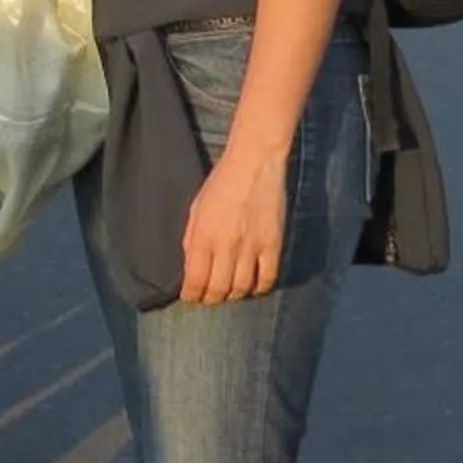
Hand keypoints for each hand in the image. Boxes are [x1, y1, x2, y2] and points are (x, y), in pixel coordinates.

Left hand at [177, 147, 285, 304]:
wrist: (254, 164)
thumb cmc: (221, 184)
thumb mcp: (196, 209)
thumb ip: (192, 239)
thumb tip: (191, 268)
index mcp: (203, 236)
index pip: (195, 280)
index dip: (191, 295)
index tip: (189, 297)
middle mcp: (227, 245)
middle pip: (218, 289)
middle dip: (209, 299)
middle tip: (207, 299)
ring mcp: (252, 246)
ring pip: (241, 288)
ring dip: (232, 296)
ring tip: (227, 294)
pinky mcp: (273, 244)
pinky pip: (267, 278)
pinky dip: (258, 288)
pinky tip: (251, 287)